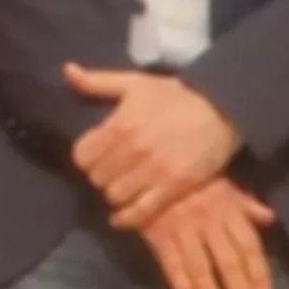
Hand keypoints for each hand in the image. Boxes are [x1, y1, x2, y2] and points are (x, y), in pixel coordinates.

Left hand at [65, 63, 241, 226]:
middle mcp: (133, 150)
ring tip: (121, 187)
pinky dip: (127, 218)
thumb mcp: (134, 83)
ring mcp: (154, 170)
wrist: (222, 110)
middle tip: (109, 173)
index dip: (84, 158)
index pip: (82, 155)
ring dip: (114, 194)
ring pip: (115, 196)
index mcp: (120, 125)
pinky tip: (121, 217)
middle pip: (97, 178)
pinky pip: (141, 211)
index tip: (93, 157)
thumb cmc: (175, 96)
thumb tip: (67, 71)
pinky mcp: (174, 187)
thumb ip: (97, 82)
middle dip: (99, 176)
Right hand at [133, 177, 274, 288]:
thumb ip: (245, 203)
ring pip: (200, 266)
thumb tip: (269, 218)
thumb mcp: (221, 182)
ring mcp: (182, 227)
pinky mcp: (158, 233)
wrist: (146, 162)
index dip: (258, 270)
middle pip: (227, 260)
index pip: (248, 244)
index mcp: (226, 207)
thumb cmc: (189, 176)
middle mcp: (208, 220)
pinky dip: (181, 285)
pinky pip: (171, 263)